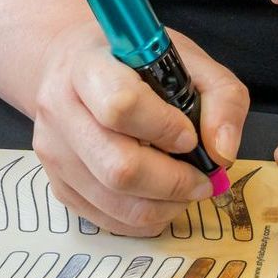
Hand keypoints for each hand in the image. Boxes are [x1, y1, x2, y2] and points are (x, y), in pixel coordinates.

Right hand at [32, 22, 249, 235]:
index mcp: (89, 65)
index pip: (120, 106)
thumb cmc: (132, 61)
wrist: (71, 66)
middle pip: (117, 167)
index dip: (164, 128)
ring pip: (113, 201)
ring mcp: (53, 152)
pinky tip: (161, 198)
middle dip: (172, 182)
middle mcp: (61, 109)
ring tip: (187, 189)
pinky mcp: (57, 184)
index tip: (189, 135)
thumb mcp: (186, 58)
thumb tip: (223, 152)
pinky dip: (143, 218)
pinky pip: (104, 219)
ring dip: (163, 206)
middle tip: (202, 179)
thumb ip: (221, 96)